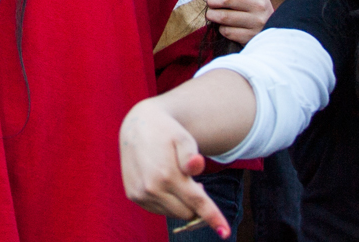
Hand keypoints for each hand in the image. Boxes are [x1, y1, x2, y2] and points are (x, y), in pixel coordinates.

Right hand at [119, 97, 230, 235]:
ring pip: (173, 213)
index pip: (196, 203)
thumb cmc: (166, 132)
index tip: (225, 232)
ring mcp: (140, 194)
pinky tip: (165, 183)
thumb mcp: (183, 137)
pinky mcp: (133, 196)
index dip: (213, 218)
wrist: (136, 126)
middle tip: (197, 183)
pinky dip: (167, 202)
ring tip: (178, 180)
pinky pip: (159, 210)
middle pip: (186, 213)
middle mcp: (151, 188)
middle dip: (196, 204)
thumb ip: (191, 154)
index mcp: (167, 174)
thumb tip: (196, 165)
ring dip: (181, 203)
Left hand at [204, 0, 272, 44]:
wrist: (271, 29)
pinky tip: (225, 26)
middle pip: (227, 0)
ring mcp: (256, 22)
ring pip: (224, 17)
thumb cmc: (254, 5)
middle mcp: (259, 6)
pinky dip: (221, 29)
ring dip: (213, 16)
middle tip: (210, 2)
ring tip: (213, 14)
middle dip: (212, 1)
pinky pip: (227, 31)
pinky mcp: (250, 37)